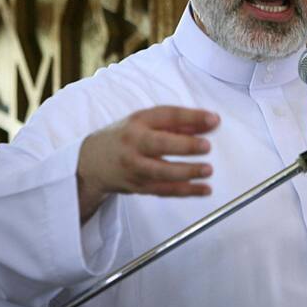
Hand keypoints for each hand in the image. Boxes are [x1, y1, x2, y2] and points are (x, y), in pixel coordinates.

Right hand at [77, 106, 219, 221]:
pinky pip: (164, 190)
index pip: (166, 115)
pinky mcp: (138, 187)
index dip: (191, 117)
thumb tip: (213, 122)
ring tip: (207, 170)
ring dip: (186, 172)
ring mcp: (134, 167)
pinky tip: (204, 189)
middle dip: (184, 145)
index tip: (214, 119)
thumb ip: (181, 122)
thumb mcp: (148, 122)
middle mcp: (134, 144)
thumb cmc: (127, 137)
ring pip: (161, 172)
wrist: (93, 162)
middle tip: (206, 146)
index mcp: (139, 122)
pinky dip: (186, 191)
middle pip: (159, 144)